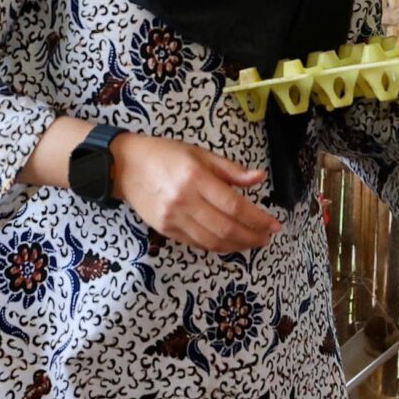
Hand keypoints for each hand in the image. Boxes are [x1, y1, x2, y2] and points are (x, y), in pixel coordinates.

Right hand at [111, 134, 280, 253]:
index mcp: (195, 178)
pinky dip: (217, 246)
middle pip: (226, 228)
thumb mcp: (199, 153)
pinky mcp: (165, 230)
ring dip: (237, 246)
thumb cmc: (164, 154)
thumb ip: (230, 169)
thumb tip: (259, 178)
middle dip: (252, 237)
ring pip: (212, 241)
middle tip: (267, 238)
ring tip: (253, 243)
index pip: (234, 206)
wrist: (124, 166)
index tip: (274, 225)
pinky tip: (230, 243)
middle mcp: (184, 201)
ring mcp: (173, 218)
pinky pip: (197, 243)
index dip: (258, 219)